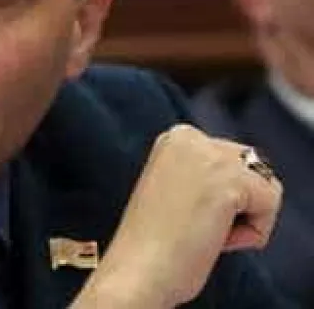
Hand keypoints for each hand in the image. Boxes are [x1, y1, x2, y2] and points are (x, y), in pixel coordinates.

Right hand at [72, 124, 282, 308]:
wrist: (137, 268)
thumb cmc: (153, 241)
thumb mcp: (176, 186)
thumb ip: (204, 172)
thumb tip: (243, 181)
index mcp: (175, 137)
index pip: (232, 159)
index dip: (220, 196)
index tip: (186, 212)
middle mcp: (191, 137)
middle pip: (253, 168)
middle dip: (236, 202)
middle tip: (196, 223)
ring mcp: (209, 155)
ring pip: (265, 186)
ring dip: (244, 217)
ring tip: (205, 230)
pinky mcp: (229, 180)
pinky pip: (270, 205)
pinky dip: (252, 233)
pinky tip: (216, 237)